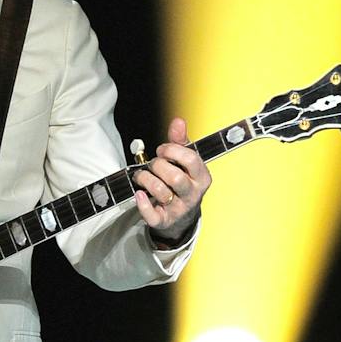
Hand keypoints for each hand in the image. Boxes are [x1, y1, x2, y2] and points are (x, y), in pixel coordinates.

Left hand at [132, 116, 209, 237]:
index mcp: (201, 176)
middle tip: (151, 164)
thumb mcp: (184, 160)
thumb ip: (180, 141)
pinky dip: (143, 204)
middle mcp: (193, 193)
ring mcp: (180, 209)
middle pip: (175, 177)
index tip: (161, 150)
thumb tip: (178, 121)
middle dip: (158, 166)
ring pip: (162, 192)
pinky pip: (153, 215)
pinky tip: (139, 194)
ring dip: (146, 180)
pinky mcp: (165, 220)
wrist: (182, 214)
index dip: (173, 151)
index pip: (191, 160)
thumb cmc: (182, 180)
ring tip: (142, 176)